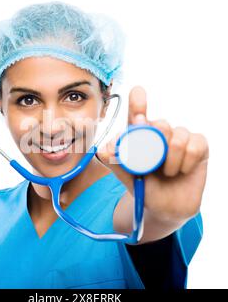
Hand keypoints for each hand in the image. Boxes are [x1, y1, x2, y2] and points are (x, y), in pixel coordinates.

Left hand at [97, 86, 208, 223]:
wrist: (165, 208)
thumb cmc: (145, 188)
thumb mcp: (127, 176)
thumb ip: (115, 162)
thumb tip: (104, 150)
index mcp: (140, 137)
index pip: (138, 114)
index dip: (138, 102)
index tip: (138, 92)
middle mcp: (160, 133)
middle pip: (160, 124)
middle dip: (156, 146)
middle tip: (154, 165)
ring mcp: (180, 138)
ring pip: (178, 136)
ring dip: (171, 161)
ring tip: (167, 173)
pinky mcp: (199, 146)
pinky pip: (195, 145)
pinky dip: (186, 162)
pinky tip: (182, 170)